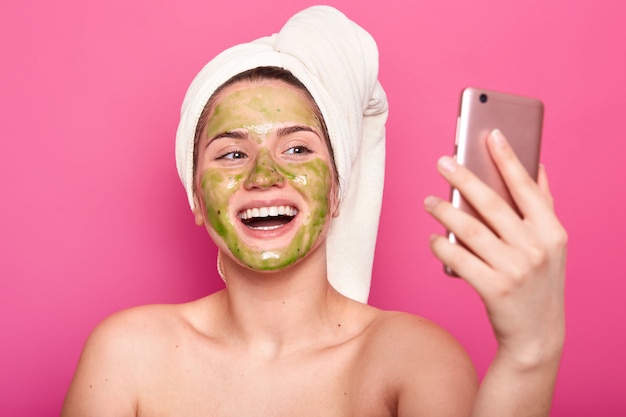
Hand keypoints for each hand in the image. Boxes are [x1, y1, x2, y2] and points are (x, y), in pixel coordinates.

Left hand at [424, 129, 566, 368]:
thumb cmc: (539, 281)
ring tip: (429, 201)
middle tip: (443, 161)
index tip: (490, 134)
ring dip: (444, 212)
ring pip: (470, 230)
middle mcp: (536, 248)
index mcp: (552, 231)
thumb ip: (543, 205)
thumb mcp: (551, 244)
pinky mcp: (493, 289)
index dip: (507, 159)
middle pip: (492, 204)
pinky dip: (441, 246)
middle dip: (464, 178)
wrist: (538, 334)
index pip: (526, 187)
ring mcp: (515, 270)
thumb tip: (537, 164)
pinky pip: (458, 259)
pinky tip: (433, 238)